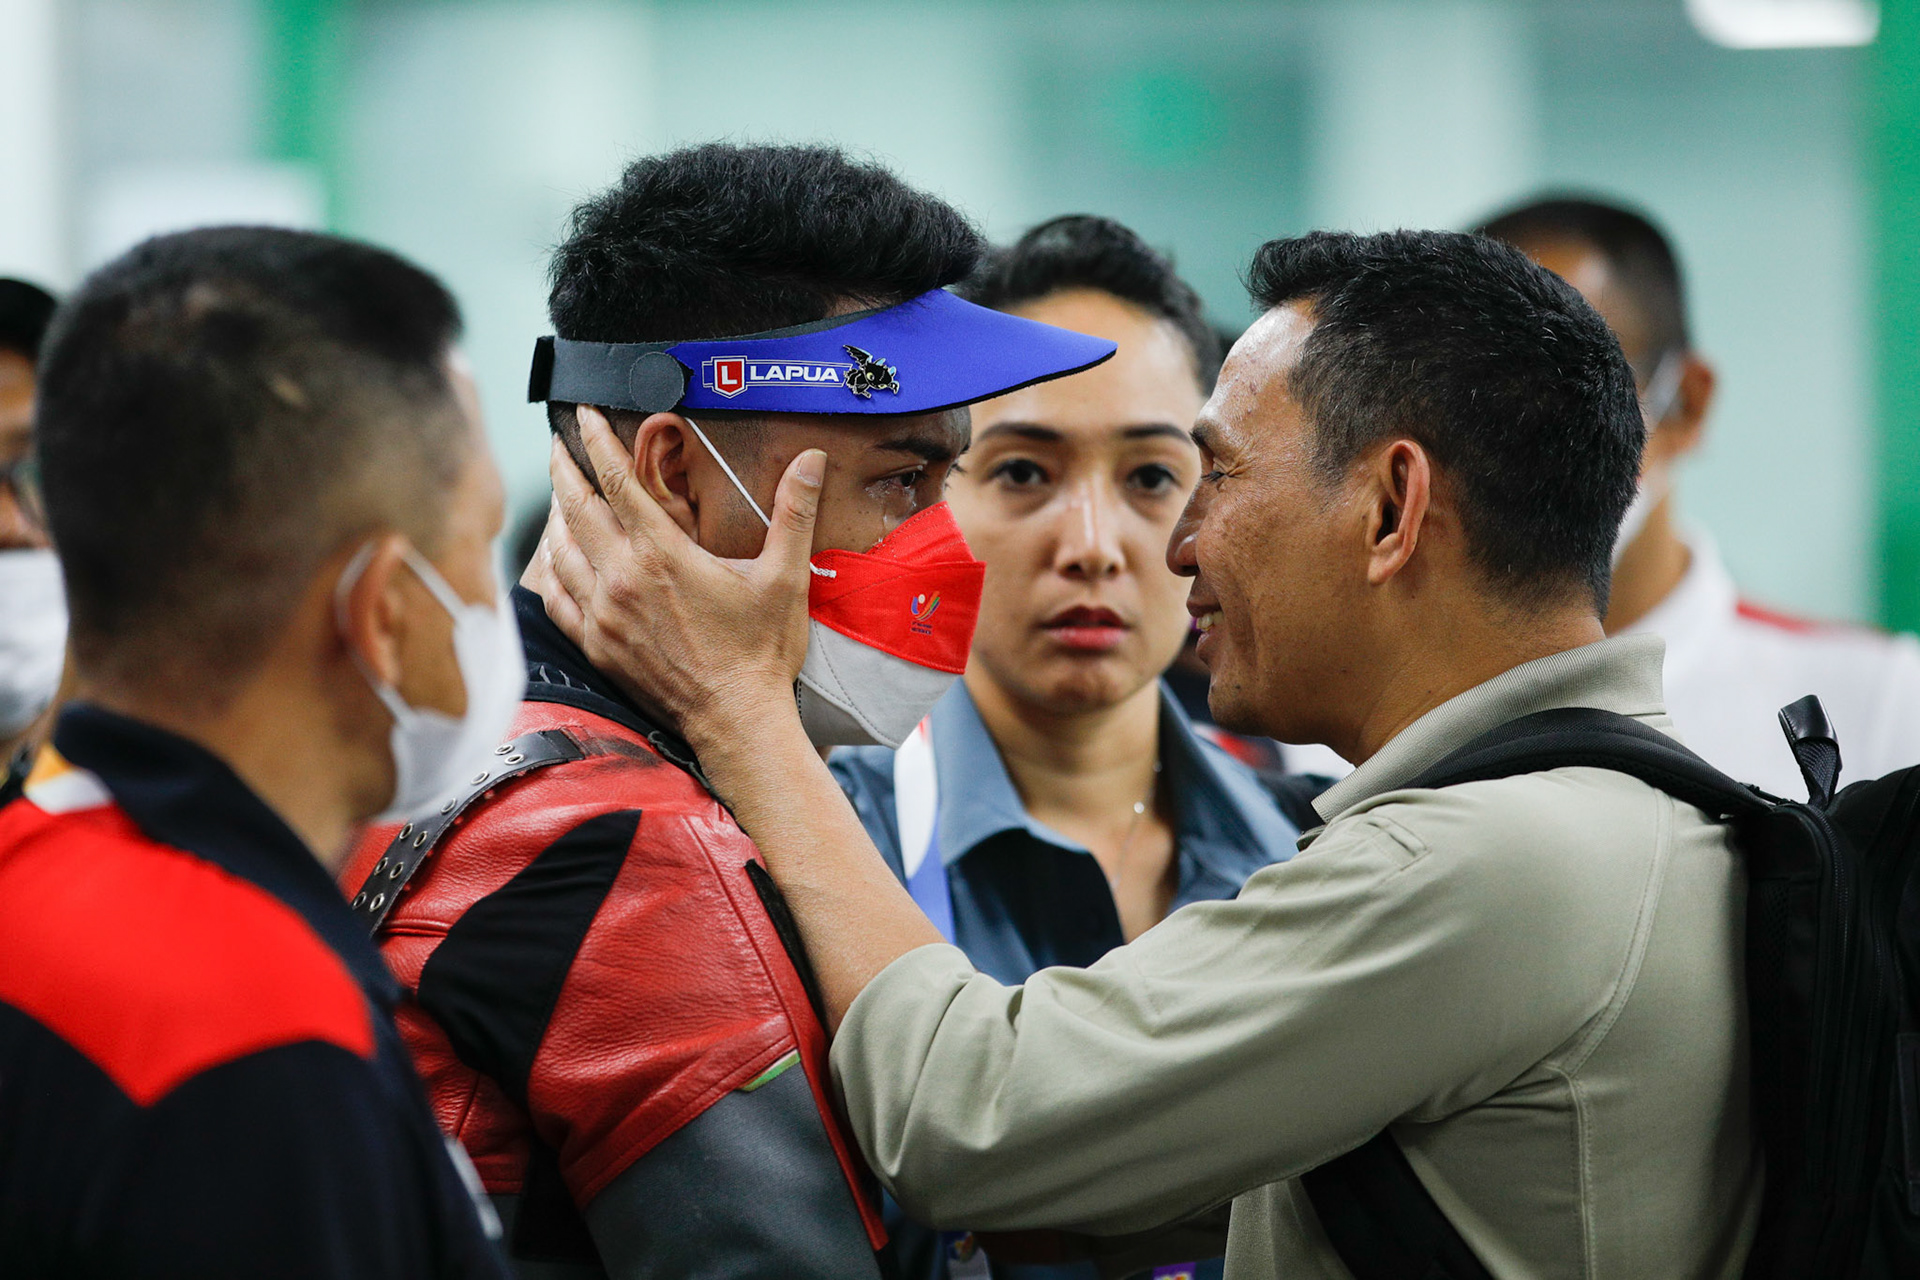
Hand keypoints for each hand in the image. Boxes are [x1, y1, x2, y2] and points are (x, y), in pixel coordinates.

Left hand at [543, 405, 824, 752]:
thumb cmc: (761, 651)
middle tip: (558, 444)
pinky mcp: (597, 646)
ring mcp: (603, 615)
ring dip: (554, 515)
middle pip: (576, 508)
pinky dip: (548, 569)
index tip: (585, 415)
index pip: (616, 481)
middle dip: (564, 469)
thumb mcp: (784, 576)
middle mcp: (622, 579)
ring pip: (559, 550)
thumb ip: (793, 512)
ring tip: (557, 494)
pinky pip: (555, 597)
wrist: (737, 722)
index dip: (597, 441)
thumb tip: (811, 459)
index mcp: (663, 554)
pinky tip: (551, 557)